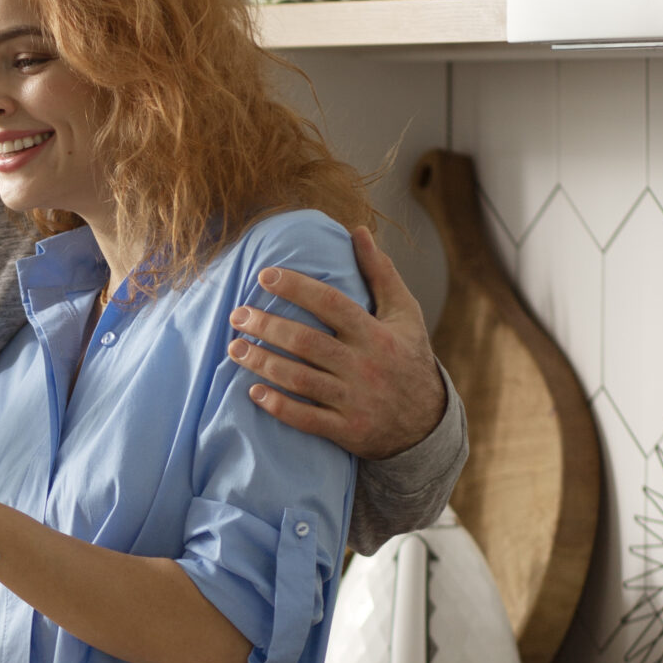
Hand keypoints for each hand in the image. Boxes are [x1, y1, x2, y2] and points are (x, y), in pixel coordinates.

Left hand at [226, 224, 446, 458]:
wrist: (428, 423)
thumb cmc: (408, 357)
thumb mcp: (404, 313)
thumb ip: (380, 273)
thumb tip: (358, 232)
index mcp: (376, 334)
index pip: (331, 304)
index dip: (296, 288)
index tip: (263, 276)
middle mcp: (364, 366)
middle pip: (307, 343)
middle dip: (267, 326)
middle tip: (237, 315)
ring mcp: (355, 400)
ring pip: (300, 380)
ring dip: (263, 363)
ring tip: (234, 348)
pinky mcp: (347, 431)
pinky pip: (306, 419)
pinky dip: (278, 406)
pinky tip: (253, 392)